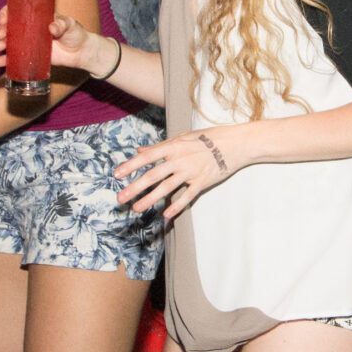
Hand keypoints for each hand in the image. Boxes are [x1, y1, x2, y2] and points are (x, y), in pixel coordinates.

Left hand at [113, 130, 237, 220]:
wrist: (234, 144)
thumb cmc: (206, 139)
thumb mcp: (182, 138)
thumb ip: (160, 146)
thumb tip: (140, 150)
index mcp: (173, 146)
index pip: (147, 156)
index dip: (131, 165)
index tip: (116, 174)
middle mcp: (180, 159)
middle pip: (153, 175)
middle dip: (135, 187)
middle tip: (120, 198)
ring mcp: (191, 171)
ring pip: (167, 187)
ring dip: (150, 199)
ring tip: (136, 208)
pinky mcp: (202, 182)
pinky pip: (188, 196)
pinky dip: (177, 206)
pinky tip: (166, 214)